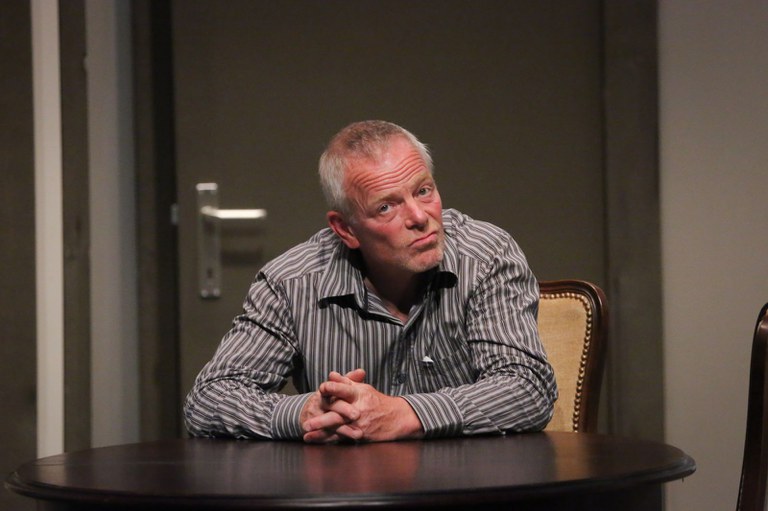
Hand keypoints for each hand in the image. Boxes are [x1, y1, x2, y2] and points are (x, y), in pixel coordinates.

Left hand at [302, 369, 423, 443]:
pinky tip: (319, 442)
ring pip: (338, 429)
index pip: (344, 389)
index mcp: (359, 394)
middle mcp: (359, 409)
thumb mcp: (363, 389)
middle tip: (306, 423)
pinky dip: (330, 440)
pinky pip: (343, 438)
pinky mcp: (361, 435)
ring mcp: (360, 423)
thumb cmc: (377, 401)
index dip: (333, 387)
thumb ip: (345, 382)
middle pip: (338, 413)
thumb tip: (330, 375)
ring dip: (322, 433)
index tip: (321, 387)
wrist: (397, 418)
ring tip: (308, 436)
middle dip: (322, 419)